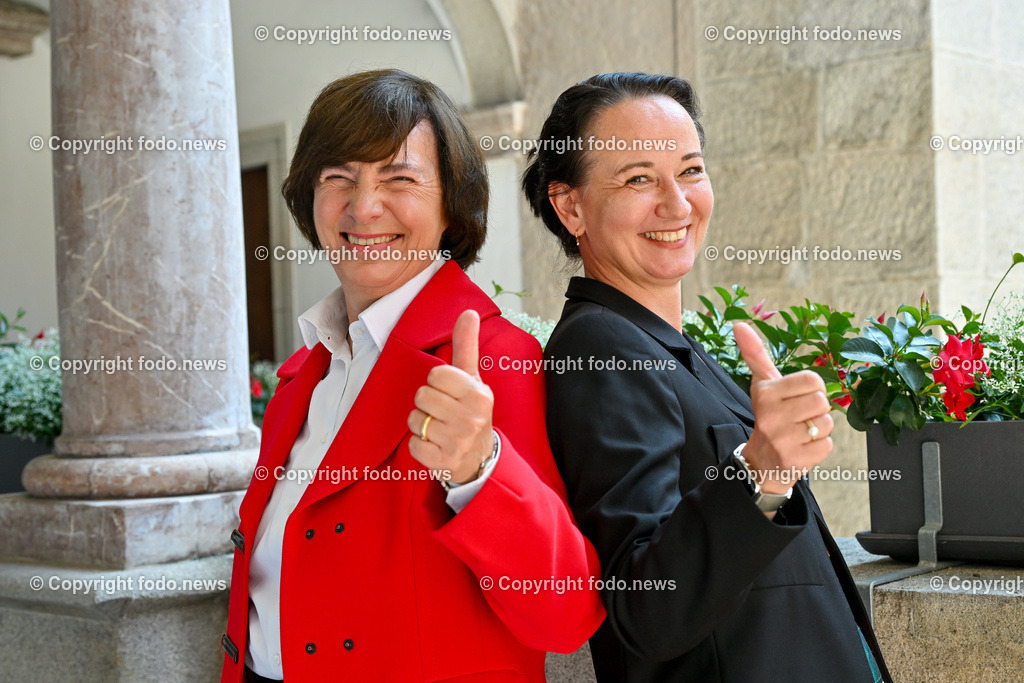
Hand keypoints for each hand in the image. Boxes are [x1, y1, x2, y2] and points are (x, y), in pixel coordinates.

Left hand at [407, 309, 494, 484]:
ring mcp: (459, 441)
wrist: (480, 458)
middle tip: (442, 411)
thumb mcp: (472, 379)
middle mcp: (471, 417)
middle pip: (422, 396)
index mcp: (478, 394)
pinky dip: (420, 446)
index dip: (437, 382)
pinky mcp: (445, 461)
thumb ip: (466, 345)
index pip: (436, 374)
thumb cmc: (470, 410)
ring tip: (438, 428)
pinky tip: (435, 445)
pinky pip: (414, 445)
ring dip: (421, 424)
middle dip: (427, 403)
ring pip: (415, 420)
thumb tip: (468, 312)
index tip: (448, 392)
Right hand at [733, 322, 832, 494]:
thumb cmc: (768, 414)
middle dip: (816, 409)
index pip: (813, 380)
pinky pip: (827, 444)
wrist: (761, 460)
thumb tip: (738, 324)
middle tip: (800, 416)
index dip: (811, 388)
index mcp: (766, 394)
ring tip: (801, 431)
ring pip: (826, 423)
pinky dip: (819, 446)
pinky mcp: (796, 461)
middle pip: (821, 401)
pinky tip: (802, 446)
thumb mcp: (762, 384)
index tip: (797, 396)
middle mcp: (772, 417)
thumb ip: (755, 354)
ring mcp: (783, 441)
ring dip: (819, 428)